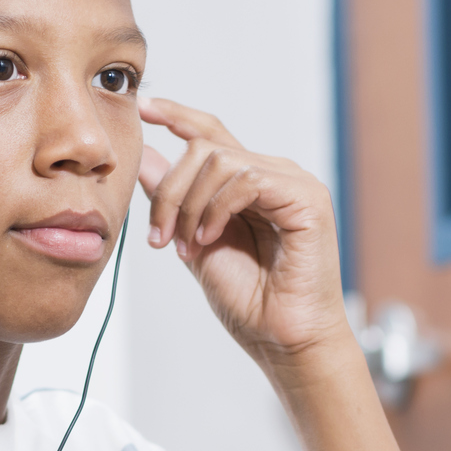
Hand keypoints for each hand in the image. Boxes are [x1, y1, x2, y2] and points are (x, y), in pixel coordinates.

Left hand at [138, 97, 352, 368]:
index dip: (178, 117)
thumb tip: (146, 159)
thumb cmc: (250, 301)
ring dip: (189, 205)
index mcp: (252, 183)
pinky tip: (209, 238)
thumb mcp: (194, 243)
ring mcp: (294, 184)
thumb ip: (174, 202)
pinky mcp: (307, 199)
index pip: (213, 134)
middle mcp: (275, 175)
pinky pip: (248, 179)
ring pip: (221, 160)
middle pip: (206, 148)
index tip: (144, 110)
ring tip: (187, 246)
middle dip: (170, 190)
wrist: (283, 340)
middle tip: (158, 236)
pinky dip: (217, 208)